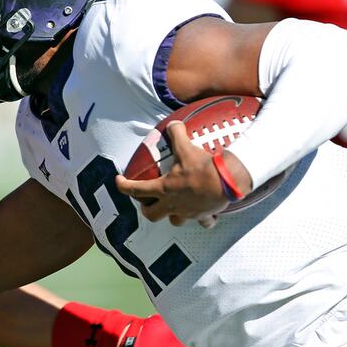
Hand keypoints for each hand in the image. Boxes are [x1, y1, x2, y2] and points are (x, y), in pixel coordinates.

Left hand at [115, 121, 249, 227]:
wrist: (228, 182)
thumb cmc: (203, 167)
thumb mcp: (186, 147)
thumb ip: (176, 134)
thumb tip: (173, 124)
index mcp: (164, 188)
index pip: (136, 190)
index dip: (123, 186)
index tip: (118, 181)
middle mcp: (173, 204)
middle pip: (152, 214)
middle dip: (147, 209)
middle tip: (147, 202)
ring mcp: (188, 212)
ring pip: (175, 221)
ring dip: (172, 215)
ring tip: (174, 207)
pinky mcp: (204, 216)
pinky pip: (202, 222)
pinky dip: (202, 219)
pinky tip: (204, 212)